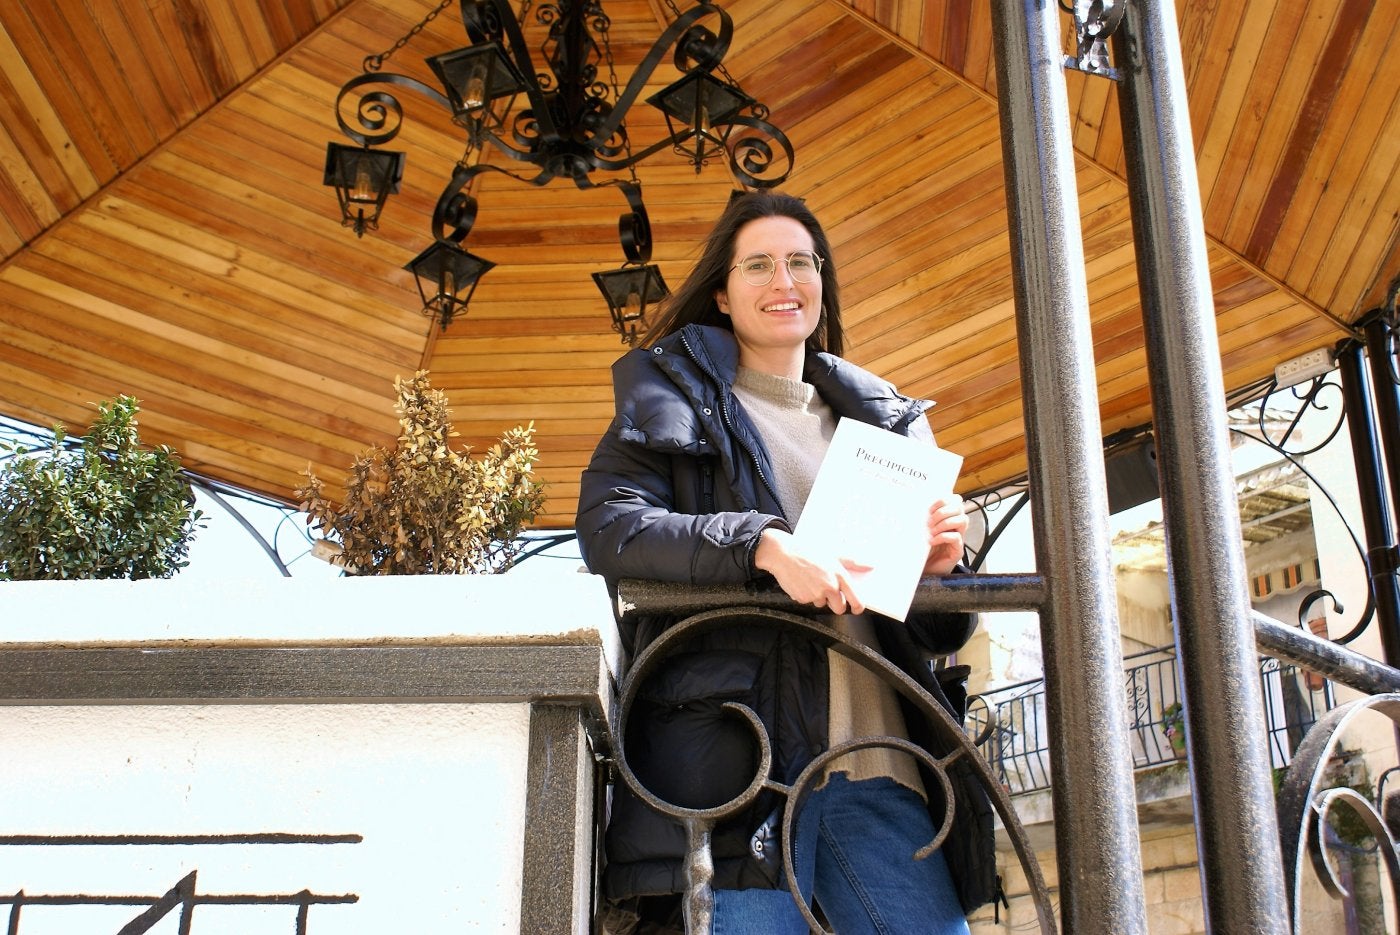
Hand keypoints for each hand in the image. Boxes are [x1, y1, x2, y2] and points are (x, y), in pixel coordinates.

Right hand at [754, 528, 869, 613]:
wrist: (783, 553)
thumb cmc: (808, 551)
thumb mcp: (833, 553)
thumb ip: (853, 562)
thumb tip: (870, 566)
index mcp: (839, 575)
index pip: (855, 599)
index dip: (858, 607)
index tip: (857, 609)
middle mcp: (829, 586)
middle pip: (839, 608)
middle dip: (836, 604)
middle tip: (829, 592)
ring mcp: (816, 594)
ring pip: (822, 604)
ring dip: (819, 597)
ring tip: (811, 580)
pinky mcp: (803, 598)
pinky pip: (808, 602)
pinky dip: (806, 595)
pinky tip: (802, 582)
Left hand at [923, 496, 967, 575]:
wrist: (926, 571)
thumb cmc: (923, 550)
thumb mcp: (921, 531)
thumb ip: (922, 519)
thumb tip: (912, 504)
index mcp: (948, 518)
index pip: (956, 500)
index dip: (945, 500)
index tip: (931, 508)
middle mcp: (956, 527)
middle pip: (960, 508)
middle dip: (944, 511)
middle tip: (930, 521)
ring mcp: (959, 538)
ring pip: (963, 520)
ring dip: (945, 523)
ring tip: (932, 531)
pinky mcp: (957, 550)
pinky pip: (956, 538)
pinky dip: (943, 537)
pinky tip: (933, 541)